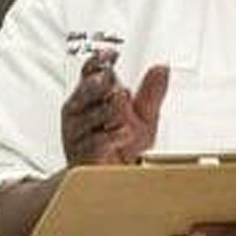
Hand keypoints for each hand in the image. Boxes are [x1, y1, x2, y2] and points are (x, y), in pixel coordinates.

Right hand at [61, 51, 168, 165]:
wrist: (111, 179)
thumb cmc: (122, 147)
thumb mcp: (144, 117)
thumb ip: (151, 93)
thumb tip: (161, 68)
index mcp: (88, 96)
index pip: (89, 69)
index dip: (100, 60)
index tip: (113, 55)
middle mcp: (76, 108)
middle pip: (94, 85)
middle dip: (112, 89)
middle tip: (120, 94)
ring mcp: (74, 129)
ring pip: (100, 110)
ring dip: (117, 118)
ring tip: (124, 127)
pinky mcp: (78, 150)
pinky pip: (99, 137)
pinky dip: (115, 137)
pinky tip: (121, 138)